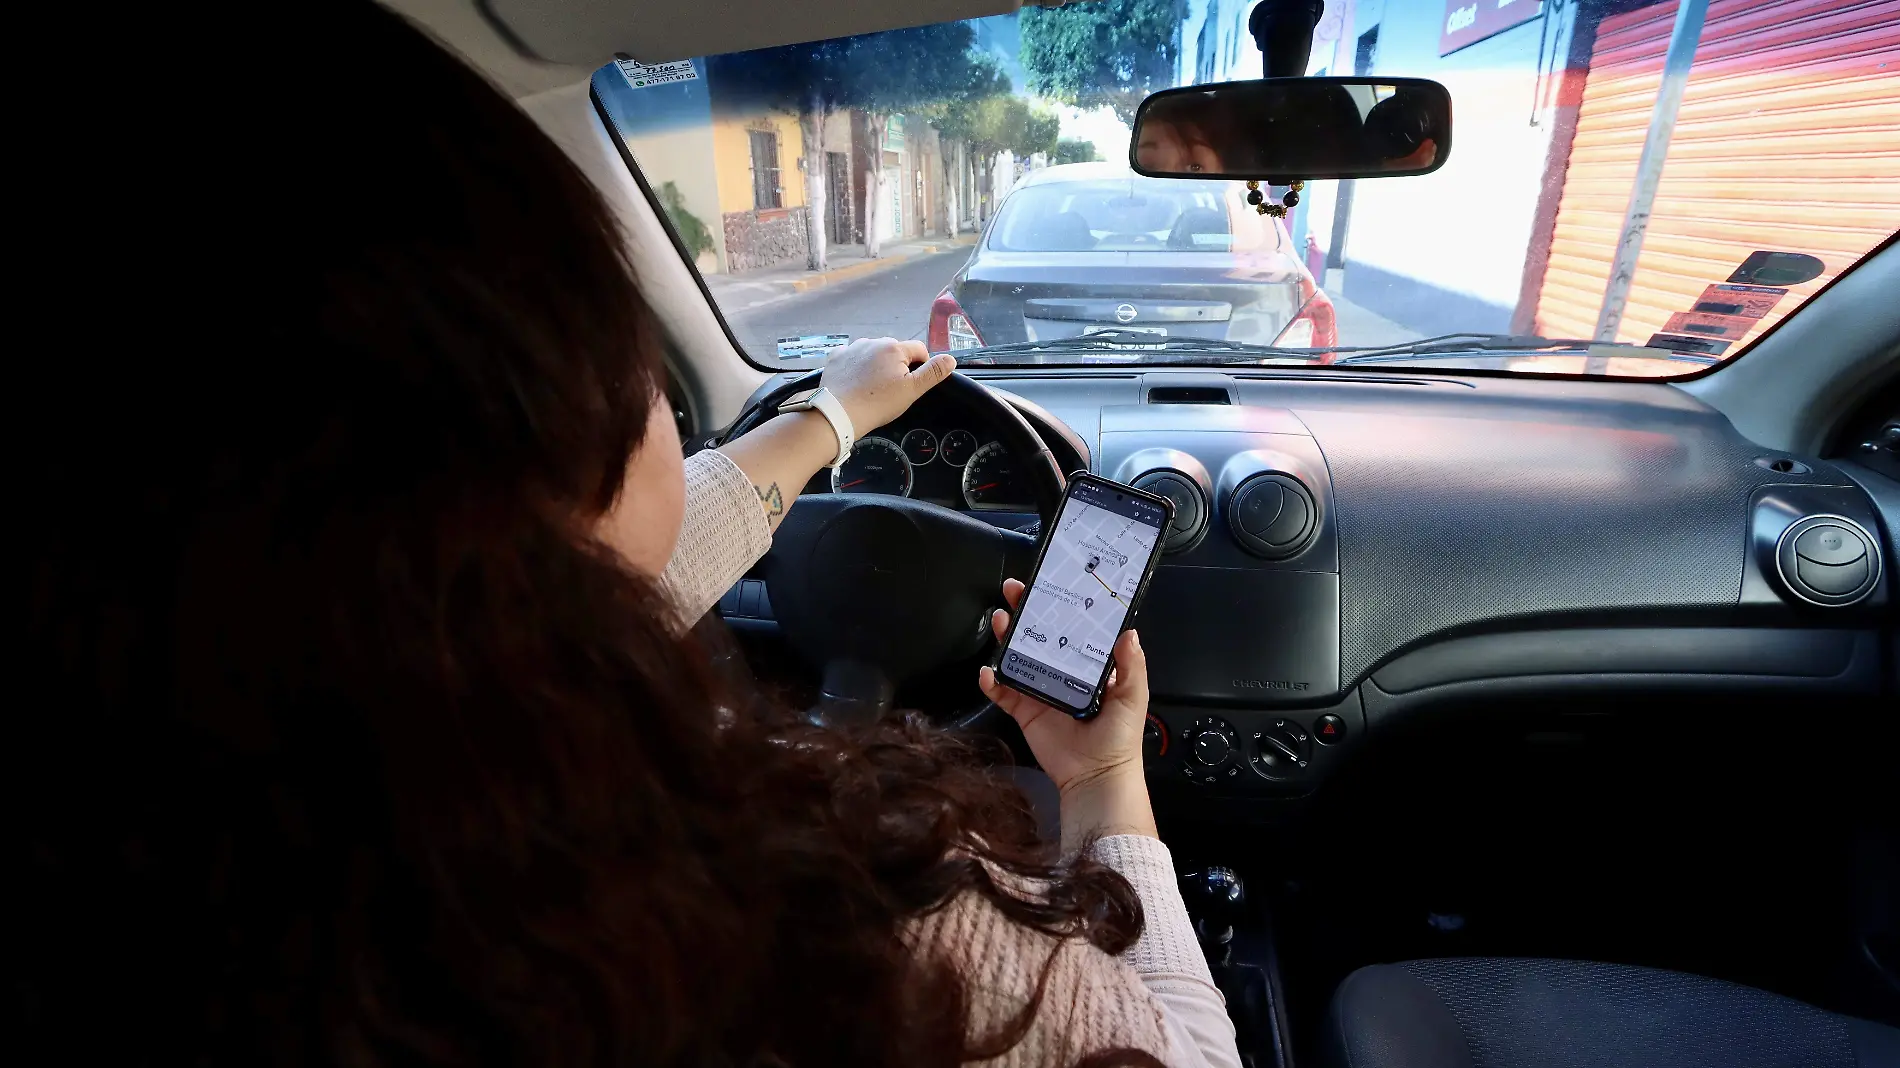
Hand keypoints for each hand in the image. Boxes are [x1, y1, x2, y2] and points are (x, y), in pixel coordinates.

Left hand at [819, 337, 954, 435]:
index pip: (918, 349)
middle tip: (890, 389)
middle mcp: (873, 341)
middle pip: (895, 350)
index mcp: (894, 348)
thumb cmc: (878, 404)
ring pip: (873, 352)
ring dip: (876, 364)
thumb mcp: (912, 390)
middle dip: (897, 365)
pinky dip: (856, 365)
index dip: (921, 366)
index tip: (911, 384)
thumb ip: (933, 373)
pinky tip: (855, 381)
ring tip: (871, 387)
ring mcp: (852, 347)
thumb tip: (950, 359)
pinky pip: (852, 356)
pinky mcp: (836, 357)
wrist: (838, 413)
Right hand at [977, 578, 1149, 793]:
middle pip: (1039, 637)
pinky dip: (991, 682)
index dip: (1059, 607)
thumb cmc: (1119, 738)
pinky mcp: (1024, 712)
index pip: (1071, 629)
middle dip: (1025, 613)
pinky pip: (1002, 693)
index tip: (1049, 586)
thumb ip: (1131, 665)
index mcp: (1087, 667)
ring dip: (1006, 638)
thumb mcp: (1132, 696)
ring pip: (1017, 658)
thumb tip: (1129, 632)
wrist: (1097, 777)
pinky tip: (987, 672)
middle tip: (1014, 591)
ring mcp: (1040, 691)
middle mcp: (1062, 674)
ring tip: (999, 620)